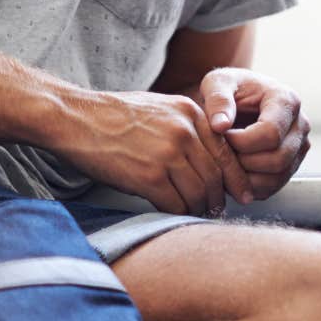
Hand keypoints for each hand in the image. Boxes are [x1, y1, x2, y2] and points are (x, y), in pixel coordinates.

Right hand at [55, 89, 249, 216]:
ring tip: (195, 213)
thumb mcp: (161, 107)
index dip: (237, 177)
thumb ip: (187, 126)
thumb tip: (208, 156)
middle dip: (219, 197)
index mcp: (191, 113)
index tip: (243, 193)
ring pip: (199, 192)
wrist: (77, 119)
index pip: (226, 151)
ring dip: (199, 208)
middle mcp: (185, 132)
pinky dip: (177, 212)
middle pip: (216, 175)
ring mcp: (168, 154)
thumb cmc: (115, 116)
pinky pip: (174, 203)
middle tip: (217, 209)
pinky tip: (172, 212)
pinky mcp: (148, 177)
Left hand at [202, 68, 309, 201]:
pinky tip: (232, 170)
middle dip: (243, 162)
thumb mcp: (218, 82)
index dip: (241, 142)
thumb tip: (220, 126)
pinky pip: (274, 187)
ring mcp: (299, 147)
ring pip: (277, 177)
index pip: (271, 133)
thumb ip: (218, 100)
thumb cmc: (230, 88)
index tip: (220, 136)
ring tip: (225, 161)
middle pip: (278, 159)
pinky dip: (249, 186)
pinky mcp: (292, 164)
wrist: (241, 97)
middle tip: (221, 152)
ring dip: (245, 177)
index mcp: (286, 100)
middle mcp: (300, 125)